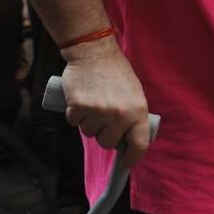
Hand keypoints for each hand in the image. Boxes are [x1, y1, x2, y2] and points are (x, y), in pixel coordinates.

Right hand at [60, 38, 151, 168]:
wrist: (93, 51)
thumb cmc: (116, 73)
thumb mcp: (135, 94)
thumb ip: (133, 117)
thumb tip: (126, 141)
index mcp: (138, 111)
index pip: (139, 144)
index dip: (132, 158)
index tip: (125, 163)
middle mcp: (119, 115)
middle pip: (108, 143)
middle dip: (104, 134)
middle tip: (103, 116)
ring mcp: (98, 112)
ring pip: (89, 133)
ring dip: (89, 123)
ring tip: (93, 102)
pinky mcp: (78, 107)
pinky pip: (74, 122)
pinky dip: (75, 114)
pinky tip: (81, 99)